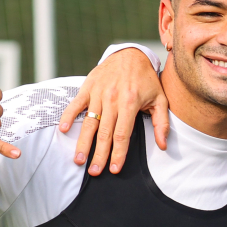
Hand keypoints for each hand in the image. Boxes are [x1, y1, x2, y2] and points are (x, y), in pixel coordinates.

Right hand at [57, 47, 168, 174]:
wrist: (131, 54)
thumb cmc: (146, 80)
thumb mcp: (160, 100)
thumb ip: (162, 123)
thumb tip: (163, 146)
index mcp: (130, 103)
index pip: (122, 135)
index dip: (118, 154)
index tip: (114, 169)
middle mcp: (112, 99)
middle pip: (104, 133)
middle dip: (99, 154)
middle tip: (93, 172)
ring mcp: (98, 93)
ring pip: (89, 122)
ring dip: (83, 142)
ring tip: (78, 159)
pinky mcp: (88, 87)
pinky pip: (76, 104)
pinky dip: (68, 116)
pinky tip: (63, 130)